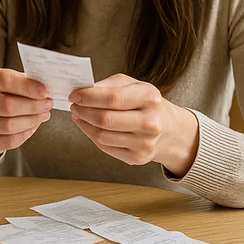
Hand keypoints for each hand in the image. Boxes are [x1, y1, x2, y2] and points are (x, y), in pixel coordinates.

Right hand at [0, 65, 53, 161]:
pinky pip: (9, 141)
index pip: (4, 80)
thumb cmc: (2, 92)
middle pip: (7, 106)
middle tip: (47, 104)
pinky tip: (33, 125)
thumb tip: (45, 92)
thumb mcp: (10, 80)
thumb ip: (25, 82)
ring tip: (42, 114)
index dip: (27, 87)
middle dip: (33, 106)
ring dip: (32, 120)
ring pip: (9, 126)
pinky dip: (26, 133)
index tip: (44, 92)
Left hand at [68, 74, 199, 175]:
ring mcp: (145, 143)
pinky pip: (105, 147)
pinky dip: (91, 135)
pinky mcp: (137, 158)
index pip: (113, 98)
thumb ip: (109, 85)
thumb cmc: (147, 104)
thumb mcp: (134, 85)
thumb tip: (82, 90)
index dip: (88, 97)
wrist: (170, 130)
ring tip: (79, 114)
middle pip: (105, 119)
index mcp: (150, 98)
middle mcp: (150, 122)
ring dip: (84, 124)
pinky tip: (89, 126)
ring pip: (102, 135)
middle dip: (83, 111)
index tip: (74, 95)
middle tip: (74, 106)